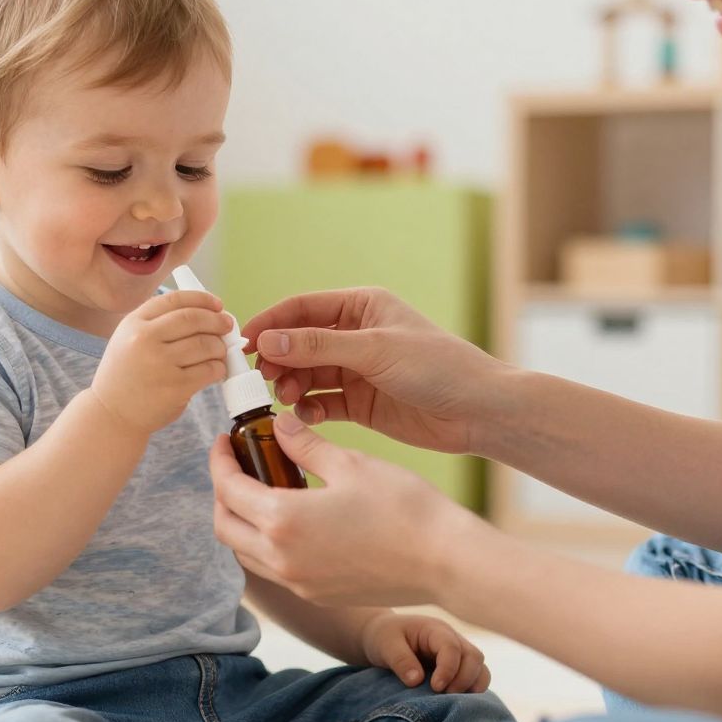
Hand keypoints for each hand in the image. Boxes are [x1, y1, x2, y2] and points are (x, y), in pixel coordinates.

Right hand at [92, 289, 230, 434]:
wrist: (112, 414)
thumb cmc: (126, 375)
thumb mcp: (128, 339)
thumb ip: (158, 323)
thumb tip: (205, 313)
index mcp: (133, 323)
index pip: (175, 300)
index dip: (202, 299)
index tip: (217, 304)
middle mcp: (144, 339)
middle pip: (193, 318)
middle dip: (217, 320)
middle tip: (227, 325)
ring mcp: (160, 364)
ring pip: (205, 344)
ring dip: (220, 346)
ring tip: (220, 351)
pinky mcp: (175, 387)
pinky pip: (209, 370)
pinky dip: (219, 367)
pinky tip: (215, 370)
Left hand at [210, 411, 486, 606]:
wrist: (446, 561)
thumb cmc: (404, 508)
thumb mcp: (350, 463)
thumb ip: (304, 445)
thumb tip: (277, 426)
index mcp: (283, 521)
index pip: (228, 489)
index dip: (219, 461)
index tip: (224, 441)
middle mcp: (282, 559)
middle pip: (224, 527)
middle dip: (222, 493)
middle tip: (236, 464)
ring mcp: (299, 583)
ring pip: (244, 554)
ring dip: (240, 522)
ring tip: (259, 490)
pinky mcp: (317, 595)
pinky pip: (272, 570)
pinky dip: (264, 545)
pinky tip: (288, 520)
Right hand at [240, 288, 512, 456]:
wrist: (478, 412)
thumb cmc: (438, 367)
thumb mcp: (375, 350)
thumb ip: (319, 346)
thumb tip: (268, 340)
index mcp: (361, 306)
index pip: (302, 308)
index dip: (270, 323)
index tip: (243, 342)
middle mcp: (355, 335)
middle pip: (298, 343)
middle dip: (278, 359)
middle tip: (262, 378)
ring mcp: (356, 370)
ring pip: (306, 374)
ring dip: (290, 385)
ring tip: (285, 399)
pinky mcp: (360, 402)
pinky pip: (321, 402)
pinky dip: (308, 409)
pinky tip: (304, 415)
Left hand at [361, 612, 490, 692]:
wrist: (383, 637)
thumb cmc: (384, 637)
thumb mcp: (385, 645)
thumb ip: (400, 660)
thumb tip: (416, 681)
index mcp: (435, 630)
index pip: (452, 647)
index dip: (448, 669)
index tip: (436, 687)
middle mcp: (452, 640)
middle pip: (474, 657)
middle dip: (465, 680)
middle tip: (445, 697)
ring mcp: (458, 654)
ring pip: (480, 669)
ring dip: (472, 687)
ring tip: (453, 702)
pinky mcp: (458, 669)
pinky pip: (475, 679)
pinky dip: (471, 692)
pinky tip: (456, 704)